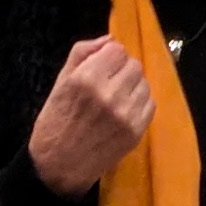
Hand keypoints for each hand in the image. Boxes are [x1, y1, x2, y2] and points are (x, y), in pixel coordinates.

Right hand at [28, 37, 155, 196]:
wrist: (59, 166)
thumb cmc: (56, 121)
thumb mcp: (60, 81)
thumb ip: (83, 53)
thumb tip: (110, 39)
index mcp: (86, 79)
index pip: (116, 49)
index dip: (109, 55)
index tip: (102, 66)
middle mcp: (109, 94)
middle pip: (133, 65)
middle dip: (122, 69)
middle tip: (109, 82)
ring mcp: (126, 115)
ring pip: (144, 83)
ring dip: (133, 85)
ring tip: (117, 96)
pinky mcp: (136, 132)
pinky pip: (150, 104)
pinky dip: (140, 102)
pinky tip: (125, 109)